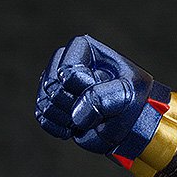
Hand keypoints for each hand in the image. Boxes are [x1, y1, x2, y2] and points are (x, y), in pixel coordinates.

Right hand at [35, 35, 155, 154]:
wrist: (132, 123)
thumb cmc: (133, 101)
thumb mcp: (127, 93)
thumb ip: (102, 98)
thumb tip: (75, 115)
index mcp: (82, 48)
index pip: (69, 72)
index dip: (88, 87)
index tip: (109, 87)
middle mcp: (63, 63)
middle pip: (53, 88)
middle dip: (78, 104)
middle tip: (100, 106)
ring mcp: (56, 85)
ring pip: (45, 104)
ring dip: (70, 118)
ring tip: (91, 116)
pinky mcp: (50, 105)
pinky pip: (43, 119)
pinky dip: (61, 128)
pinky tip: (77, 126)